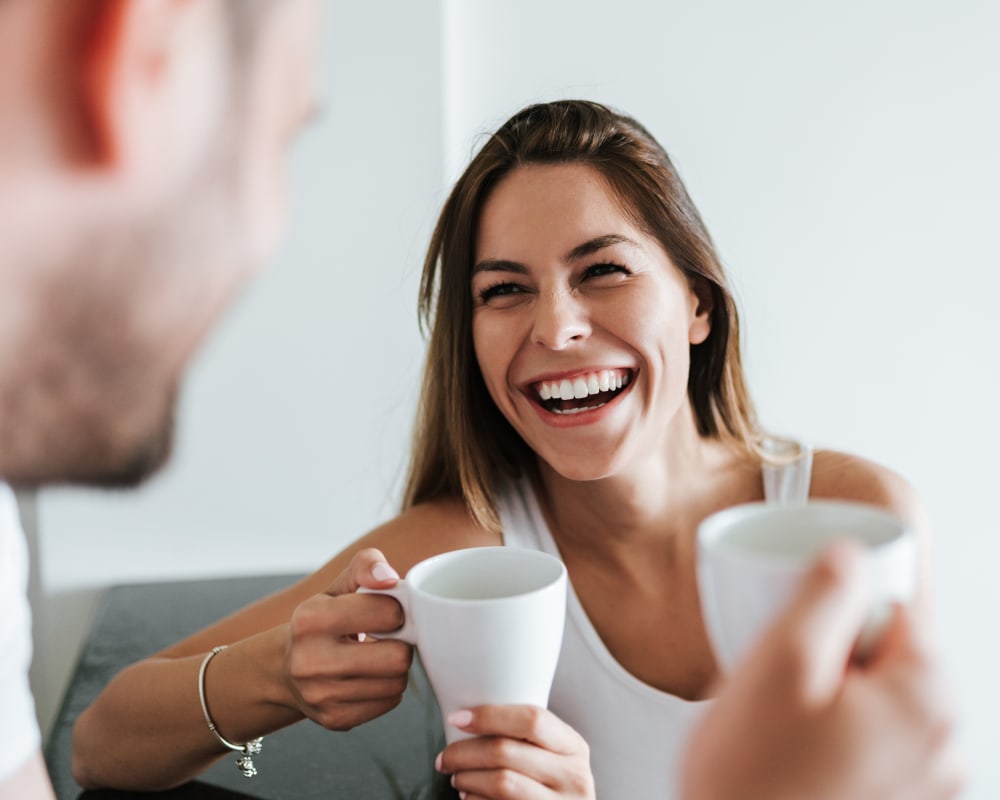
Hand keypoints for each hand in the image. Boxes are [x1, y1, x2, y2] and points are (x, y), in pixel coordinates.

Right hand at [284, 548, 412, 729]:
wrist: (283, 669)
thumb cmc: (320, 622)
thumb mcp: (338, 587)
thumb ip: (366, 566)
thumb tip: (388, 577)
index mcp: (311, 618)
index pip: (387, 612)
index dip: (395, 610)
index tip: (384, 613)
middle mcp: (310, 660)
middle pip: (397, 657)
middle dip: (400, 644)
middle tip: (388, 638)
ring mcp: (321, 695)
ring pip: (397, 683)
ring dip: (395, 668)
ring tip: (377, 657)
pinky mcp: (334, 719)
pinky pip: (389, 703)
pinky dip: (386, 689)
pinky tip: (369, 677)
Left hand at [435, 705, 593, 799]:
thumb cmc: (547, 782)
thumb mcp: (549, 755)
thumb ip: (523, 736)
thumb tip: (464, 716)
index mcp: (574, 747)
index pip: (532, 719)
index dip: (490, 716)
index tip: (457, 718)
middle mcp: (574, 777)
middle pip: (507, 752)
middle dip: (465, 752)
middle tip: (445, 757)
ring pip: (501, 783)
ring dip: (467, 778)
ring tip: (456, 777)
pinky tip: (469, 797)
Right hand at [682, 541, 963, 799]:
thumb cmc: (752, 781)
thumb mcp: (779, 662)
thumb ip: (826, 593)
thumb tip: (852, 552)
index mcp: (928, 700)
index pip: (898, 608)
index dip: (838, 610)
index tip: (796, 636)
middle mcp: (945, 746)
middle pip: (891, 655)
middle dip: (835, 654)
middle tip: (780, 683)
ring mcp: (926, 784)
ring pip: (879, 699)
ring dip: (834, 695)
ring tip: (782, 724)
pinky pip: (875, 742)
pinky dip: (839, 734)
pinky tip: (795, 755)